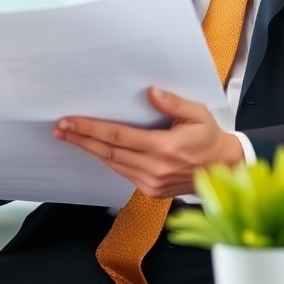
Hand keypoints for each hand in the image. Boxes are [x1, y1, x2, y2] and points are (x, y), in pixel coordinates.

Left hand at [53, 87, 242, 198]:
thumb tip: (151, 92)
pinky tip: (94, 149)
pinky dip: (106, 159)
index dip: (91, 129)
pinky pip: (122, 173)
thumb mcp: (198, 113)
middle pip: (108, 151)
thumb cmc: (209, 138)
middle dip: (81, 139)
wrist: (223, 169)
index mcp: (165, 148)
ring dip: (89, 150)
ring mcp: (151, 183)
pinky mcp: (150, 191)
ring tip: (69, 137)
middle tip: (60, 129)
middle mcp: (155, 168)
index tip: (70, 121)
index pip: (118, 136)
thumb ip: (174, 103)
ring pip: (112, 164)